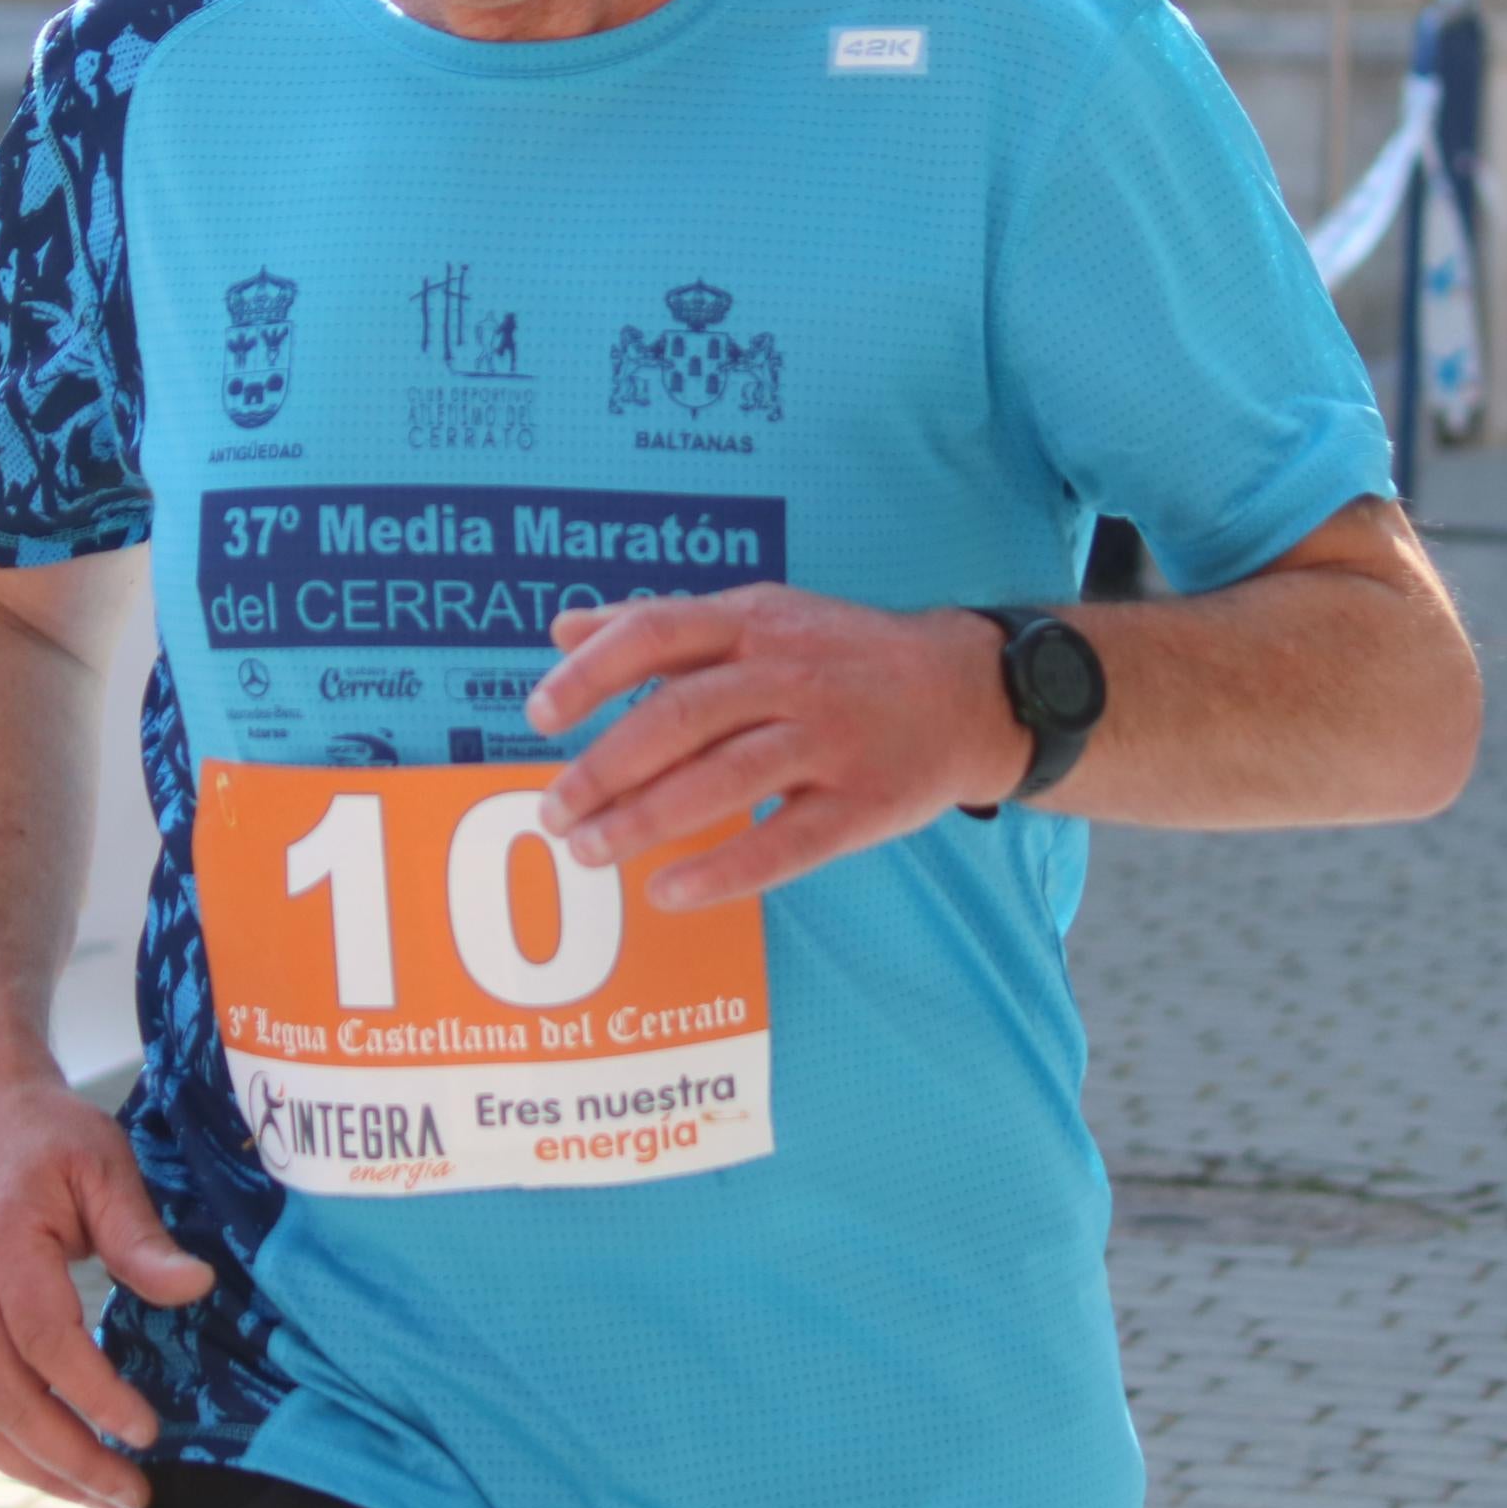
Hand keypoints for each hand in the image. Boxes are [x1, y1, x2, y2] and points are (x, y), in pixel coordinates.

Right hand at [0, 1071, 212, 1507]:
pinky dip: (5, 1451)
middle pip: (5, 1399)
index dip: (96, 1395)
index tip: (149, 1431)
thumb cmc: (49, 1135)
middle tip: (136, 1492)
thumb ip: (142, 1236)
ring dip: (36, 1470)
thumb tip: (197, 1289)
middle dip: (72, 1459)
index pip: (46, 1340)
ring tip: (100, 1496)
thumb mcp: (106, 1164)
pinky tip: (55, 1467)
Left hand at [526, 587, 1026, 908]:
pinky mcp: (864, 804)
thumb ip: (659, 624)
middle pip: (682, 716)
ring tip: (589, 852)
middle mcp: (790, 675)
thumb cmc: (840, 655)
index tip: (538, 715)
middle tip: (553, 811)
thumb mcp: (758, 615)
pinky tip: (667, 892)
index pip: (657, 634)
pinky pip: (785, 843)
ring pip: (726, 779)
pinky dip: (722, 870)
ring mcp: (831, 740)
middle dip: (606, 767)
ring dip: (646, 820)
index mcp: (754, 621)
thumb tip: (559, 629)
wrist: (968, 690)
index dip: (591, 673)